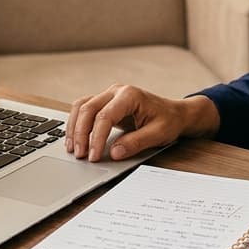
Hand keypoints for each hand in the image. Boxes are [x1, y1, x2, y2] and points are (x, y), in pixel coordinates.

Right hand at [66, 84, 218, 161]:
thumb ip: (136, 143)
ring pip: (81, 106)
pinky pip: (84, 109)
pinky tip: (74, 139)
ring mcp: (109, 95)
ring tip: (72, 149)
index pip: (105, 116)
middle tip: (79, 155)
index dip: (96, 138)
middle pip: (87, 109)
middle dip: (80, 134)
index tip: (94, 156)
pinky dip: (76, 123)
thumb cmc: (168, 121)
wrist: (175, 113)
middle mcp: (116, 91)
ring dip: (74, 128)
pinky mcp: (105, 103)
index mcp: (130, 95)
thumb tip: (114, 152)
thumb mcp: (158, 134)